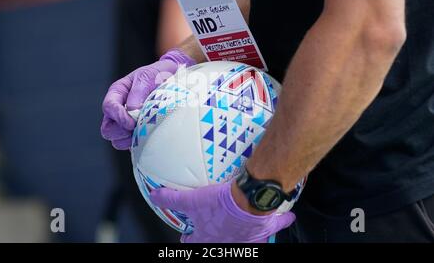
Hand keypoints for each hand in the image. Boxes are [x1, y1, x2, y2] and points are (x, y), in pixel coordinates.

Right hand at [100, 49, 195, 149]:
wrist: (173, 78)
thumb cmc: (158, 75)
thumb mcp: (147, 76)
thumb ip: (138, 93)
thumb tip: (132, 111)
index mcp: (117, 93)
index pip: (108, 107)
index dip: (118, 117)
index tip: (132, 122)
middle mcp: (119, 110)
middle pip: (108, 129)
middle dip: (121, 131)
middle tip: (137, 127)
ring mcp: (127, 123)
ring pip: (117, 141)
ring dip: (130, 140)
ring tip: (144, 131)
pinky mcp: (137, 133)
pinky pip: (131, 145)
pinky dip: (138, 144)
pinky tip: (149, 136)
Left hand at [150, 180, 295, 242]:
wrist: (247, 201)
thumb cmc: (220, 203)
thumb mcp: (191, 200)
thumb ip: (171, 198)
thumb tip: (154, 195)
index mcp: (211, 238)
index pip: (196, 244)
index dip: (190, 242)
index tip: (187, 239)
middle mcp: (230, 242)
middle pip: (222, 246)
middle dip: (219, 242)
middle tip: (217, 236)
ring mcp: (249, 238)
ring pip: (249, 243)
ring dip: (246, 239)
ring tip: (247, 234)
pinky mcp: (266, 228)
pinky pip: (277, 226)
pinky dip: (282, 221)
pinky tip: (287, 216)